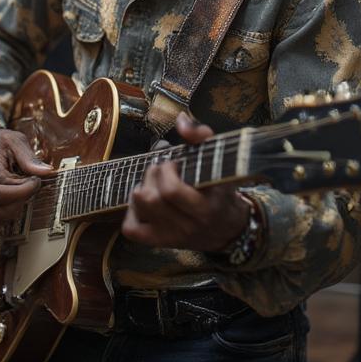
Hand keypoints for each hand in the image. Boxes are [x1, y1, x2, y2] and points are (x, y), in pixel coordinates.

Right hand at [0, 125, 52, 221]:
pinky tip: (15, 199)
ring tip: (24, 192)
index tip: (37, 180)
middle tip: (32, 186)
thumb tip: (47, 172)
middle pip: (1, 201)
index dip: (25, 187)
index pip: (4, 184)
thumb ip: (29, 158)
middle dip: (23, 196)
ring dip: (17, 207)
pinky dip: (9, 213)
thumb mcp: (15, 140)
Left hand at [121, 112, 250, 250]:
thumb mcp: (220, 162)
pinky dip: (132, 212)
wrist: (228, 227)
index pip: (172, 191)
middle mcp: (187, 225)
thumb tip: (180, 120)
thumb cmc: (221, 189)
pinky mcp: (160, 241)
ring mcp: (172, 235)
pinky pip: (132, 229)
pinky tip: (145, 201)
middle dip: (152, 173)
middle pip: (151, 198)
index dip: (166, 170)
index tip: (174, 162)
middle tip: (163, 168)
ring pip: (141, 208)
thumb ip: (202, 137)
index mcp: (204, 207)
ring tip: (154, 181)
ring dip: (141, 187)